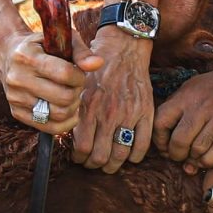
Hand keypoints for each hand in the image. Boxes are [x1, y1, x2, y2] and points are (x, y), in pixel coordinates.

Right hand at [0, 28, 96, 136]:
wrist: (9, 56)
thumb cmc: (41, 47)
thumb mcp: (59, 40)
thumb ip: (81, 52)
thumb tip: (98, 64)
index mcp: (26, 56)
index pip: (64, 74)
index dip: (79, 76)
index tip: (78, 73)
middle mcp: (17, 78)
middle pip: (63, 97)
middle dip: (77, 92)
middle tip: (75, 85)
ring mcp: (15, 98)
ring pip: (57, 114)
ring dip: (72, 107)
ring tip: (70, 96)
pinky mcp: (16, 112)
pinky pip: (49, 127)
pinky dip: (65, 123)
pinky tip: (68, 111)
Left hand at [71, 26, 154, 170]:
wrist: (123, 47)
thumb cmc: (97, 65)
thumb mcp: (78, 84)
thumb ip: (74, 108)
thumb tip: (67, 133)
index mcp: (88, 107)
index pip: (82, 148)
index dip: (79, 158)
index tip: (78, 157)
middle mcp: (108, 114)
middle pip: (100, 156)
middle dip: (94, 164)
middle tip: (92, 163)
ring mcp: (129, 114)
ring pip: (120, 154)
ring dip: (113, 164)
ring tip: (108, 164)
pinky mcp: (146, 112)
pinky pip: (142, 144)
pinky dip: (135, 155)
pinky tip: (129, 155)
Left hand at [153, 61, 212, 166]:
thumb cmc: (210, 91)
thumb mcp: (188, 92)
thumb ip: (174, 116)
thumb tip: (165, 151)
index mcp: (185, 97)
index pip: (160, 122)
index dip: (159, 141)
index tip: (164, 147)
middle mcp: (202, 106)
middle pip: (179, 140)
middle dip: (176, 154)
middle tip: (180, 155)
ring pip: (198, 150)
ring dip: (193, 159)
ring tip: (194, 156)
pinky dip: (208, 161)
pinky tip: (207, 157)